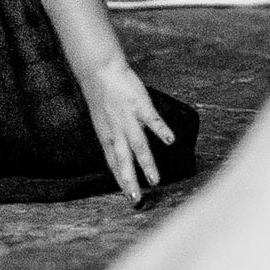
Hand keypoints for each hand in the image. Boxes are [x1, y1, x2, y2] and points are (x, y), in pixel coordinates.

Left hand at [77, 56, 172, 203]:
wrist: (99, 70)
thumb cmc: (103, 95)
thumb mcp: (102, 120)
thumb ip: (112, 136)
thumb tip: (119, 150)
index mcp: (107, 136)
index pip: (113, 163)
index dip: (120, 179)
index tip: (128, 196)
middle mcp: (116, 131)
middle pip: (123, 160)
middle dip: (129, 181)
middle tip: (136, 200)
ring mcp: (127, 119)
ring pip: (137, 145)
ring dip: (146, 164)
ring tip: (156, 181)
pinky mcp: (138, 105)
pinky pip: (151, 120)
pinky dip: (160, 131)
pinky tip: (170, 142)